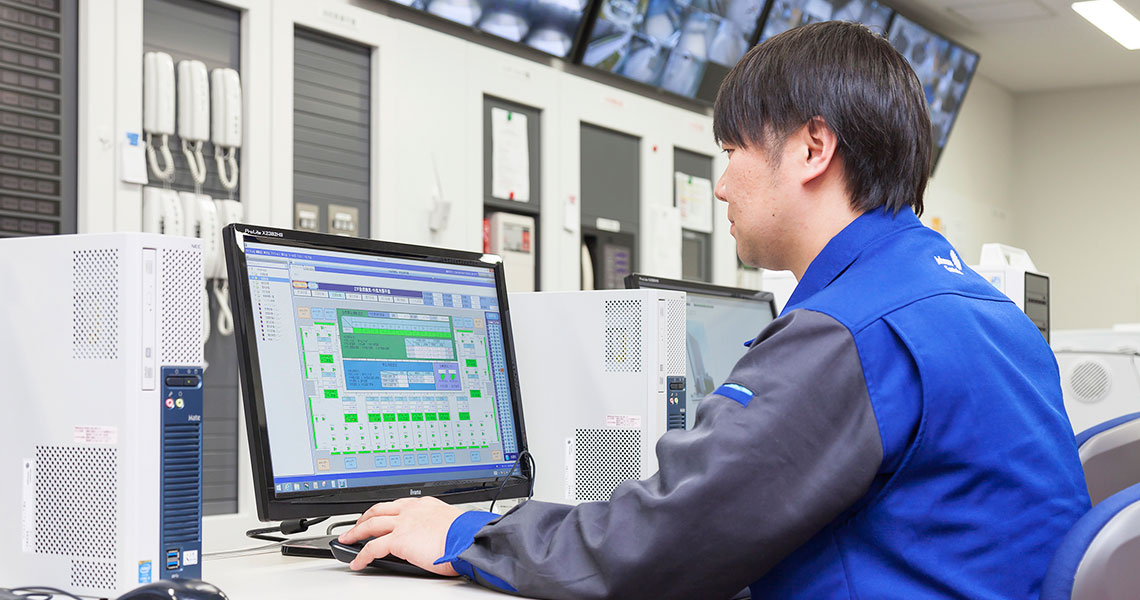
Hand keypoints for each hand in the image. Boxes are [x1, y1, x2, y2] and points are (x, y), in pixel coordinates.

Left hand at [338, 497, 465, 575]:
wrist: (468, 539)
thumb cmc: (467, 535)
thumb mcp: (451, 523)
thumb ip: (438, 525)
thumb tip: (438, 537)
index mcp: (425, 505)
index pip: (398, 505)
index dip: (385, 511)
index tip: (380, 515)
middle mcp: (411, 510)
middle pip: (379, 510)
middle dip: (364, 518)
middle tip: (356, 525)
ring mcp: (403, 523)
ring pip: (371, 524)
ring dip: (356, 532)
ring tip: (347, 540)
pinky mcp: (398, 540)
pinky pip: (372, 548)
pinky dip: (361, 555)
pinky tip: (357, 563)